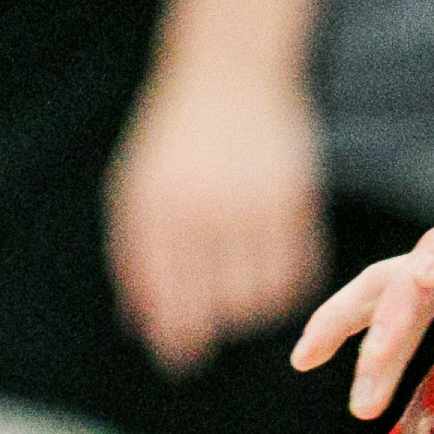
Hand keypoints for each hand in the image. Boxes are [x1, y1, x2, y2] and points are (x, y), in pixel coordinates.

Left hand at [106, 60, 325, 374]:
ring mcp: (254, 206)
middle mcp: (207, 212)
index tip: (179, 358)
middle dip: (213, 324)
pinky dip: (283, 286)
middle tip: (212, 320)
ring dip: (250, 308)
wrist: (229, 75)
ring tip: (239, 291)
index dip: (175, 337)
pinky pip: (296, 272)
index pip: (169, 298)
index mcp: (158, 211)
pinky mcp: (295, 200)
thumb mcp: (137, 191)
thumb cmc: (175, 142)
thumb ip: (137, 259)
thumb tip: (144, 328)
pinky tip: (268, 275)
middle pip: (218, 307)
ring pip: (261, 297)